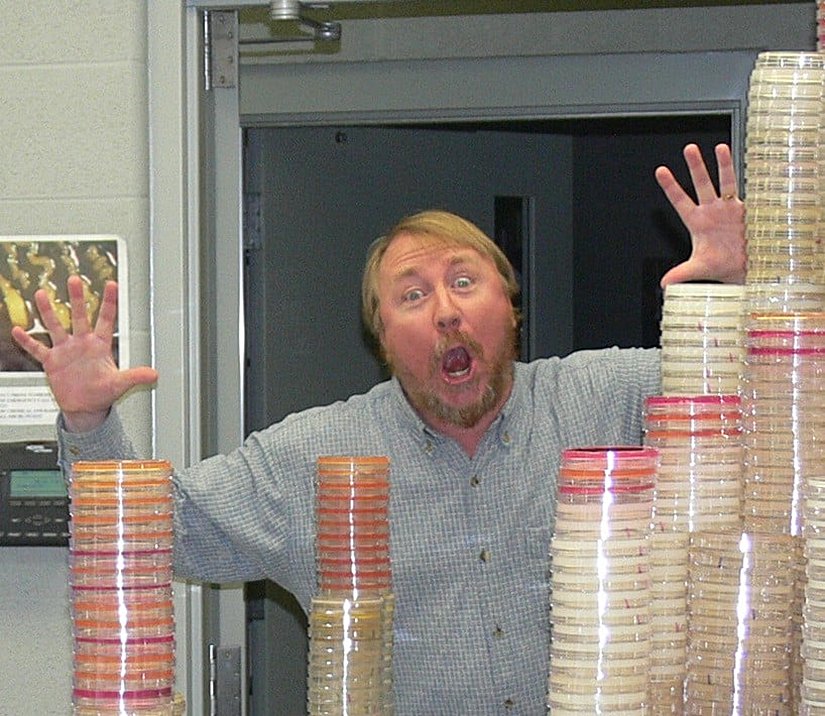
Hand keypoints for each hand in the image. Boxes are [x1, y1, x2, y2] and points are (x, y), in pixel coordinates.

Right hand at [11, 275, 157, 431]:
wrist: (85, 407)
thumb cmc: (103, 393)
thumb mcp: (120, 384)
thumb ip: (135, 376)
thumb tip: (154, 374)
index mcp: (100, 345)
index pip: (106, 319)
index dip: (109, 302)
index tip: (112, 283)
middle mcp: (82, 343)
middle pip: (80, 316)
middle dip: (77, 299)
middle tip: (74, 279)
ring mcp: (66, 350)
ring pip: (56, 326)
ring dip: (49, 312)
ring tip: (42, 294)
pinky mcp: (51, 362)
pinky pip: (37, 348)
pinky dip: (27, 341)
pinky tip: (18, 330)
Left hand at [655, 143, 745, 286]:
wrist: (743, 268)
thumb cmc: (720, 266)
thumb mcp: (699, 268)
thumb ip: (681, 273)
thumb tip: (664, 283)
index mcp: (696, 222)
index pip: (679, 200)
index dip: (670, 186)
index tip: (660, 171)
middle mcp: (710, 211)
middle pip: (700, 184)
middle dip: (695, 167)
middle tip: (689, 149)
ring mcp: (727, 208)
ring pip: (722, 182)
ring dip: (721, 165)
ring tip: (719, 148)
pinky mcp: (743, 210)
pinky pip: (741, 190)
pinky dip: (743, 177)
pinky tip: (744, 162)